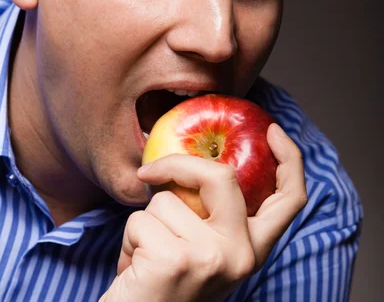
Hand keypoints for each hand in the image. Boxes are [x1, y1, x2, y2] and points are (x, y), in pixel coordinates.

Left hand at [99, 123, 306, 301]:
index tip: (270, 130)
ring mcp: (211, 257)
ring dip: (145, 224)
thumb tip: (196, 162)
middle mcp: (241, 256)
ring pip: (166, 200)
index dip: (289, 159)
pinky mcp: (175, 260)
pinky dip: (128, 240)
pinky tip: (135, 270)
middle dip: (179, 164)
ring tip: (148, 259)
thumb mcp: (202, 251)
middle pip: (222, 176)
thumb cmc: (165, 287)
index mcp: (253, 250)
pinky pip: (139, 220)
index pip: (289, 200)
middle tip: (150, 172)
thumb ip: (211, 216)